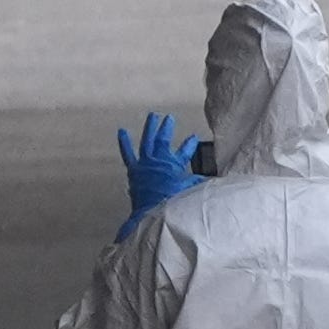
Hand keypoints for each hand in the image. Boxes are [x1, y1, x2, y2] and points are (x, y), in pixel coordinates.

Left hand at [113, 111, 202, 235]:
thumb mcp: (188, 193)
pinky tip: (122, 131)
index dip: (190, 144)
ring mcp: (145, 163)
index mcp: (174, 165)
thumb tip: (207, 181)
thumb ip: (195, 184)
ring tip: (152, 116)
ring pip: (147, 140)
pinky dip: (124, 142)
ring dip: (150, 128)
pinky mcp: (134, 169)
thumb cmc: (171, 203)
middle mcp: (159, 160)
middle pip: (163, 140)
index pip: (184, 152)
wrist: (151, 212)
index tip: (193, 137)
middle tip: (169, 118)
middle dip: (167, 128)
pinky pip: (128, 153)